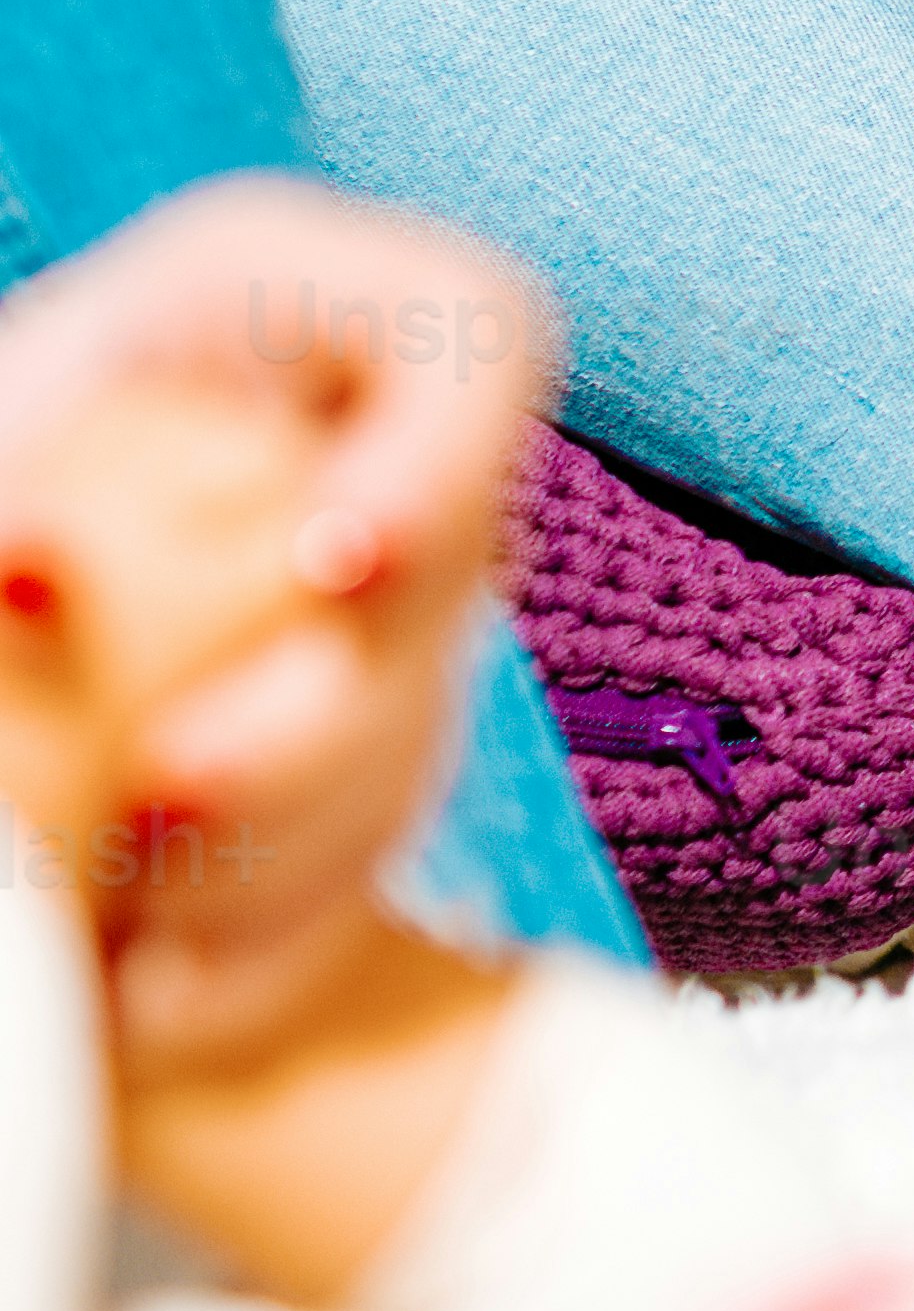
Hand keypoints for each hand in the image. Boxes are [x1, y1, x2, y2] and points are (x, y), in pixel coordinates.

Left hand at [0, 177, 555, 1076]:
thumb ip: (25, 480)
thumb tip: (30, 571)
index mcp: (302, 313)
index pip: (472, 335)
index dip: (445, 453)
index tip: (335, 558)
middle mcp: (375, 471)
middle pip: (460, 585)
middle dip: (322, 720)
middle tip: (172, 780)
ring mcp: (376, 636)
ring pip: (409, 757)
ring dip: (270, 862)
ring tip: (122, 907)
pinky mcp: (337, 789)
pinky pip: (356, 897)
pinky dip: (253, 968)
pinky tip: (146, 996)